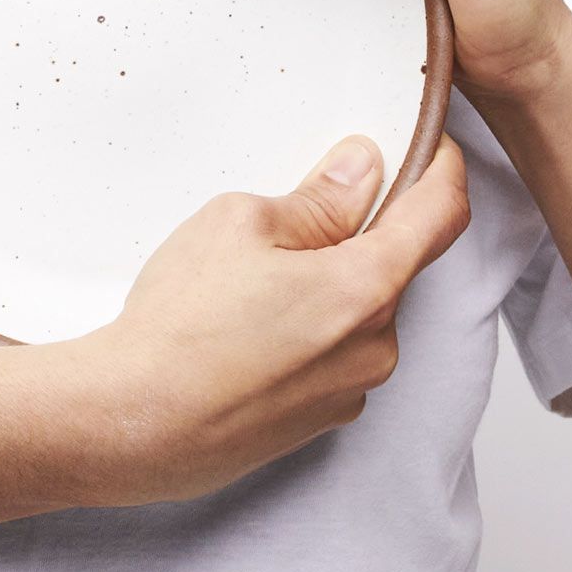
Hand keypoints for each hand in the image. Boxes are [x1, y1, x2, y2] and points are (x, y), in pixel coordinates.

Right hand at [73, 129, 470, 505]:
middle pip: (392, 266)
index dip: (441, 168)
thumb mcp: (240, 223)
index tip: (431, 146)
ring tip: (249, 285)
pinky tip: (245, 330)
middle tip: (291, 217)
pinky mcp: (316, 424)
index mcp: (367, 287)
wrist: (130, 425)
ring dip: (326, 286)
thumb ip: (317, 198)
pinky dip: (306, 332)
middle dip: (356, 234)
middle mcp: (374, 348)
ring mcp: (348, 393)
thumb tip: (362, 172)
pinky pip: (330, 358)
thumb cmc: (180, 326)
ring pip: (357, 314)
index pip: (441, 214)